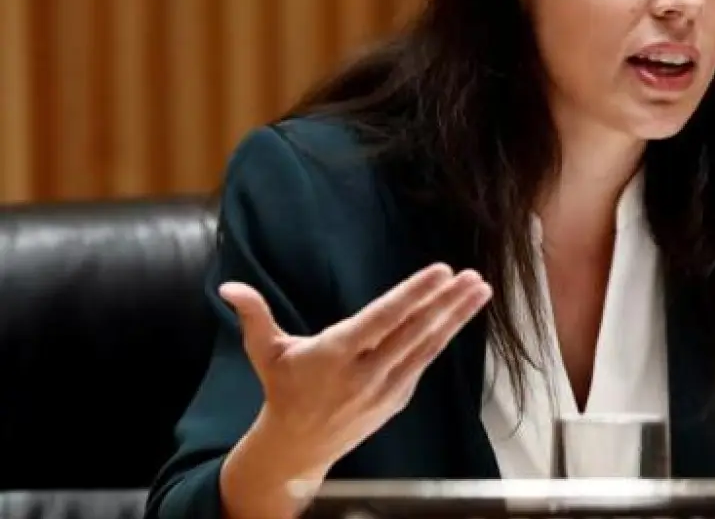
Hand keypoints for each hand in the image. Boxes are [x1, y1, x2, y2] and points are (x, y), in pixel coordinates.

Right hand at [218, 263, 490, 473]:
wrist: (298, 447)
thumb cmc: (283, 389)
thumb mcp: (265, 352)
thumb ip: (253, 315)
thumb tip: (229, 286)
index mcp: (336, 354)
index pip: (384, 318)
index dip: (414, 294)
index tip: (440, 271)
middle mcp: (366, 372)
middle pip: (415, 331)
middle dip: (447, 302)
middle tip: (473, 276)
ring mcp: (386, 387)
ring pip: (428, 346)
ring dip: (457, 316)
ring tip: (479, 289)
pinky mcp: (398, 397)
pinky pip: (425, 361)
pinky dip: (445, 337)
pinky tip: (461, 314)